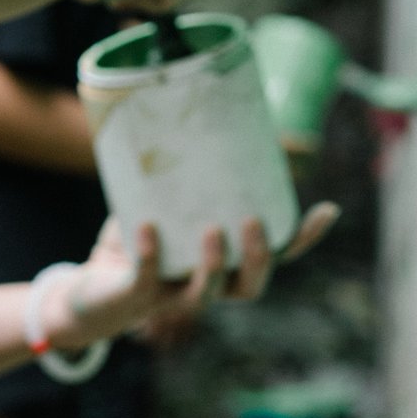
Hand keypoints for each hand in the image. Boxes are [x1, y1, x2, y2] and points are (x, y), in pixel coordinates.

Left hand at [38, 203, 342, 352]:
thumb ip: (180, 181)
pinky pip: (147, 280)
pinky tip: (146, 228)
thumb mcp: (161, 208)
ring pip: (207, 294)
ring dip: (214, 265)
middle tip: (254, 222)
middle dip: (259, 258)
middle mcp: (205, 286)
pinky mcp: (136, 296)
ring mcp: (172, 296)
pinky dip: (149, 255)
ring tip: (213, 230)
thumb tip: (193, 121)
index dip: (302, 241)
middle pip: (249, 286)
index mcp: (222, 266)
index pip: (273, 259)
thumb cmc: (135, 245)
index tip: (326, 210)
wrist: (89, 290)